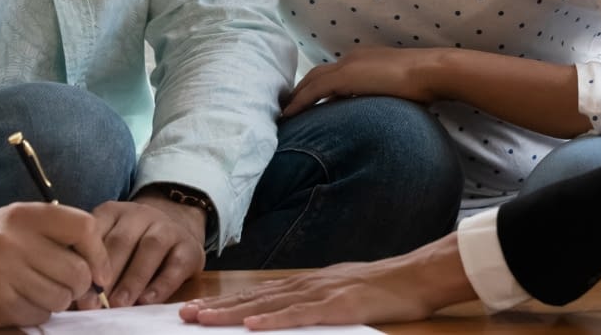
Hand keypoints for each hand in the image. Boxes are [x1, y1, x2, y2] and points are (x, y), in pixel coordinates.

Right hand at [0, 202, 110, 326]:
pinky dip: (36, 313)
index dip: (99, 253)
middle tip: (66, 287)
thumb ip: (55, 235)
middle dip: (79, 286)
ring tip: (37, 292)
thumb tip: (100, 268)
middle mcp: (15, 239)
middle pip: (77, 270)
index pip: (84, 227)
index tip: (100, 272)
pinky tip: (19, 302)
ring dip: (57, 301)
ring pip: (61, 297)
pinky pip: (38, 315)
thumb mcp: (16, 223)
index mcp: (26, 214)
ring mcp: (4, 271)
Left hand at [80, 193, 205, 307]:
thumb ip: (93, 261)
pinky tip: (146, 300)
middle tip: (94, 302)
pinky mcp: (190, 246)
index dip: (85, 260)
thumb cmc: (132, 244)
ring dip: (132, 278)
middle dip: (107, 274)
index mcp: (114, 211)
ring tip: (118, 304)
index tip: (76, 287)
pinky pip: (176, 264)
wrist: (177, 225)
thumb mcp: (109, 241)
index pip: (96, 230)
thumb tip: (74, 294)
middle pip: (122, 240)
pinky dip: (161, 284)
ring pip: (150, 247)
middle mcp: (141, 214)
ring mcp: (168, 227)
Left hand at [180, 234, 475, 328]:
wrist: (418, 275)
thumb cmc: (386, 289)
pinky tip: (250, 325)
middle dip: (217, 307)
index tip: (196, 310)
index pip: (258, 294)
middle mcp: (308, 284)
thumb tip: (287, 314)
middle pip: (254, 297)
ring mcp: (322, 293)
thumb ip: (316, 303)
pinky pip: (300, 315)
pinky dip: (273, 320)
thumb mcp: (344, 293)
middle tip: (182, 315)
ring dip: (232, 313)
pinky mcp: (339, 306)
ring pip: (268, 305)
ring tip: (203, 320)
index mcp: (308, 284)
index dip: (225, 302)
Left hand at [281, 47, 443, 117]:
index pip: (335, 73)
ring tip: (284, 114)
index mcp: (366, 60)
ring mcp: (348, 66)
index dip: (319, 87)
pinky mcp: (345, 77)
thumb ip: (386, 97)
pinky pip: (313, 91)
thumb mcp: (400, 91)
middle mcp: (353, 58)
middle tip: (288, 107)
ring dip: (296, 96)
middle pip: (318, 74)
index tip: (310, 102)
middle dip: (301, 90)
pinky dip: (299, 103)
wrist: (431, 71)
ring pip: (311, 81)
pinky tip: (288, 116)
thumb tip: (383, 113)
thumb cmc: (425, 83)